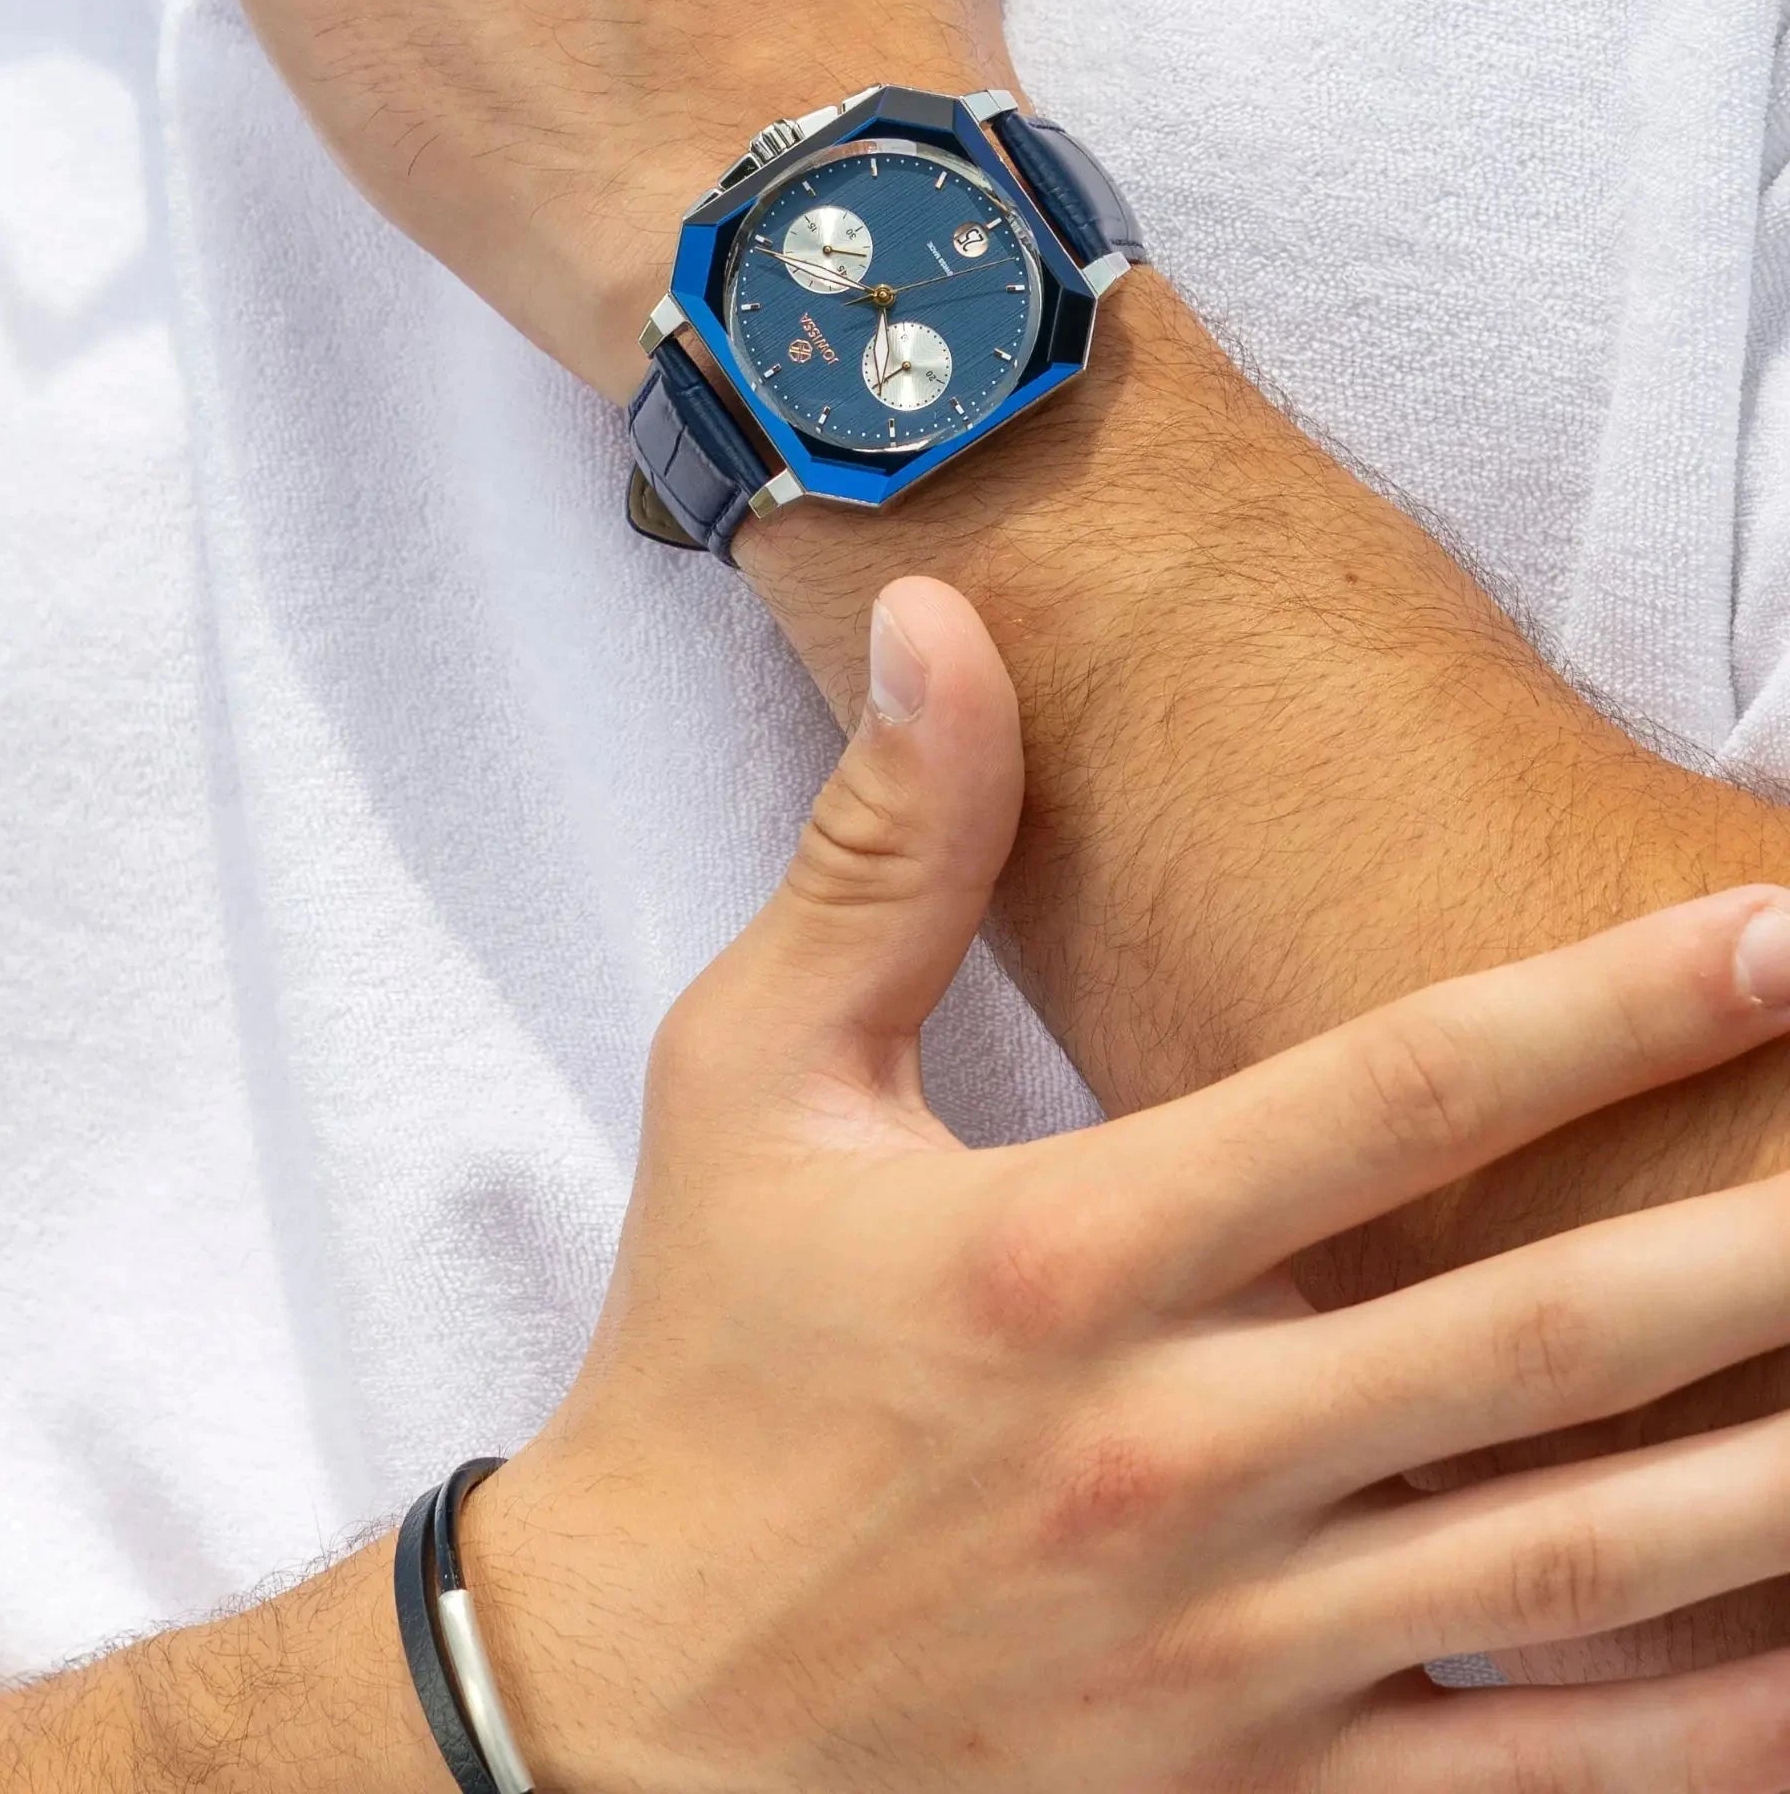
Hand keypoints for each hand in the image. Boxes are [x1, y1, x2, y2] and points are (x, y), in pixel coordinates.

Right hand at [451, 575, 1789, 1793]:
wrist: (620, 1722)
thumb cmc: (698, 1366)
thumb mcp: (746, 1077)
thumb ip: (880, 850)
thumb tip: (936, 616)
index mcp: (1066, 1249)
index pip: (1395, 1094)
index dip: (1609, 1003)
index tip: (1778, 929)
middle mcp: (1172, 1449)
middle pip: (1539, 1330)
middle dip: (1762, 1239)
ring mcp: (1225, 1653)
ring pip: (1570, 1565)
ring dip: (1771, 1479)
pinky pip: (1514, 1781)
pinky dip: (1688, 1737)